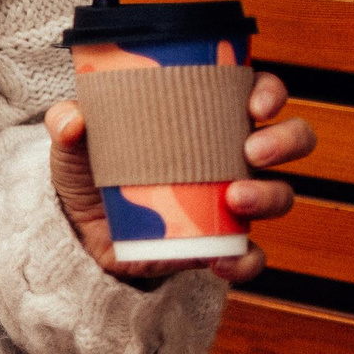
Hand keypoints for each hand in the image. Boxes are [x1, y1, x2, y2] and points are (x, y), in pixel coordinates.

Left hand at [45, 73, 315, 283]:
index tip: (255, 104)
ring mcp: (230, 200)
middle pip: (287, 141)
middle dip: (284, 142)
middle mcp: (228, 156)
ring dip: (268, 195)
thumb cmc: (89, 169)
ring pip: (279, 195)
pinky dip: (246, 259)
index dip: (269, 93)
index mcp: (205, 119)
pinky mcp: (220, 243)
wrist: (79, 230)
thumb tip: (73, 119)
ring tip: (235, 198)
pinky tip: (222, 259)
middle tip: (253, 150)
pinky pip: (251, 254)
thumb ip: (65, 121)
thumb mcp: (72, 142)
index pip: (254, 94)